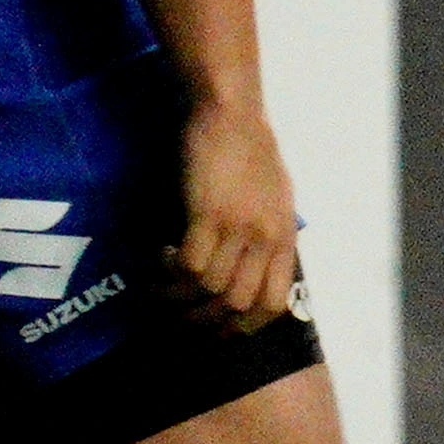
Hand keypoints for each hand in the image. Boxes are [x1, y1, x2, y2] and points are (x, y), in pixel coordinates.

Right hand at [173, 98, 303, 328]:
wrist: (232, 113)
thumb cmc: (249, 152)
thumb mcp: (275, 199)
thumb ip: (267, 235)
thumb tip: (252, 270)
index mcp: (284, 238)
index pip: (272, 304)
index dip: (242, 326)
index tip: (216, 330)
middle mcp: (266, 238)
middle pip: (237, 305)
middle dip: (202, 319)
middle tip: (177, 311)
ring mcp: (239, 227)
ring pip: (209, 290)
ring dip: (177, 296)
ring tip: (159, 285)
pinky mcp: (209, 215)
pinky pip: (188, 265)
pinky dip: (168, 272)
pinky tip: (159, 257)